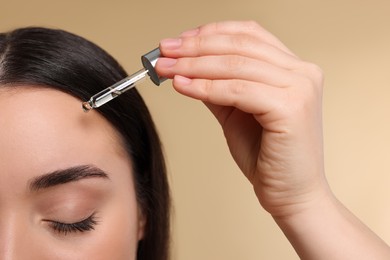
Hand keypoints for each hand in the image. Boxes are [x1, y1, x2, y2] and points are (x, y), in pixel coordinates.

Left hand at [156, 21, 326, 218]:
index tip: (180, 41)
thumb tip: (187, 66)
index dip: (211, 32)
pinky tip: (182, 86)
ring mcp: (300, 88)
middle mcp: (302, 73)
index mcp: (293, 69)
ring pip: (235, 65)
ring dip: (194, 65)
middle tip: (165, 51)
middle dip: (196, 46)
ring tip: (167, 68)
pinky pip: (237, 90)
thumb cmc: (267, 156)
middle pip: (239, 45)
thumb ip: (218, 86)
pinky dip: (205, 87)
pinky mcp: (291, 108)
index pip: (248, 34)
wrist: (290, 193)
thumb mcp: (237, 112)